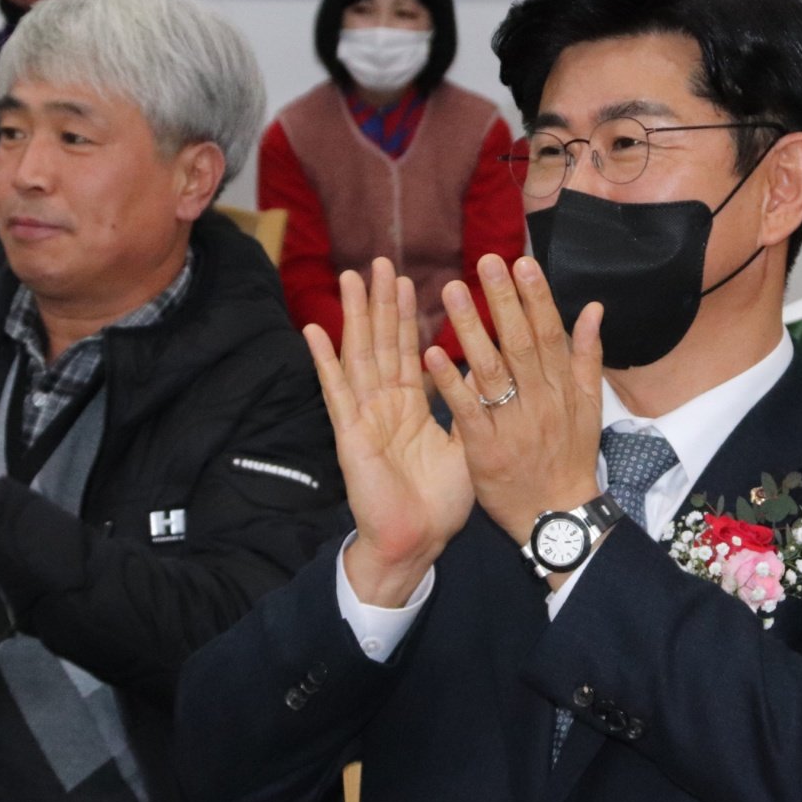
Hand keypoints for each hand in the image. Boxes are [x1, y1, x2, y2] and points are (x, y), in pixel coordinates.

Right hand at [306, 261, 473, 606]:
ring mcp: (364, 416)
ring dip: (354, 317)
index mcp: (410, 407)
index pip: (406, 351)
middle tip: (378, 261)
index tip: (408, 279)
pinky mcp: (350, 433)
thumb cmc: (440, 502)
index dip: (406, 316)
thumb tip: (490, 371)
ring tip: (350, 278)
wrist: (418, 541)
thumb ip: (468, 406)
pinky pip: (335, 391)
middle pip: (380, 343)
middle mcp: (384, 405)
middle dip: (380, 302)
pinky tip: (311, 330)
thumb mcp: (466, 443)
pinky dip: (323, 361)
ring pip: (358, 356)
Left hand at [424, 255, 603, 558]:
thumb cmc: (571, 456)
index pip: (549, 332)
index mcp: (562, 387)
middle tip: (485, 261)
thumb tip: (593, 307)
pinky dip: (451, 382)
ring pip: (491, 369)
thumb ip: (587, 354)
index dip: (536, 297)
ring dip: (471, 328)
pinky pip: (467, 410)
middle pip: (521, 343)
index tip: (521, 262)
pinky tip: (432, 353)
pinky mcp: (486, 448)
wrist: (558, 515)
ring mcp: (512, 423)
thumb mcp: (590, 405)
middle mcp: (540, 399)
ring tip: (450, 291)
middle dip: (503, 300)